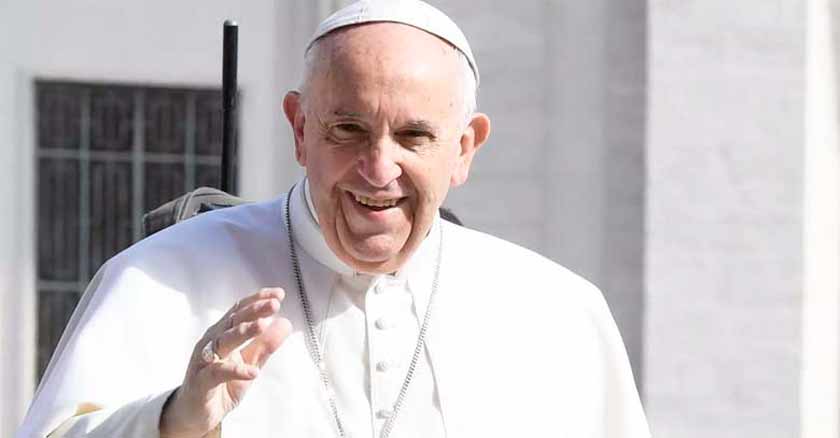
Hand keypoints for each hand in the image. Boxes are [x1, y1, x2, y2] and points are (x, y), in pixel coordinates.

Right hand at [159, 288, 292, 436]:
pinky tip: (254, 372)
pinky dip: (236, 371)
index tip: (279, 294)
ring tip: (263, 325)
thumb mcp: (249, 363)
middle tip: (274, 304)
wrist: (194, 414)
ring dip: (244, 332)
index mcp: (223, 334)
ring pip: (223, 341)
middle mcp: (211, 342)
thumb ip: (265, 345)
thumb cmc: (222, 384)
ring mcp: (204, 361)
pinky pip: (218, 373)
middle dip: (254, 311)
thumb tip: (285, 323)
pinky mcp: (201, 382)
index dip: (258, 300)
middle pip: (233, 321)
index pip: (240, 311)